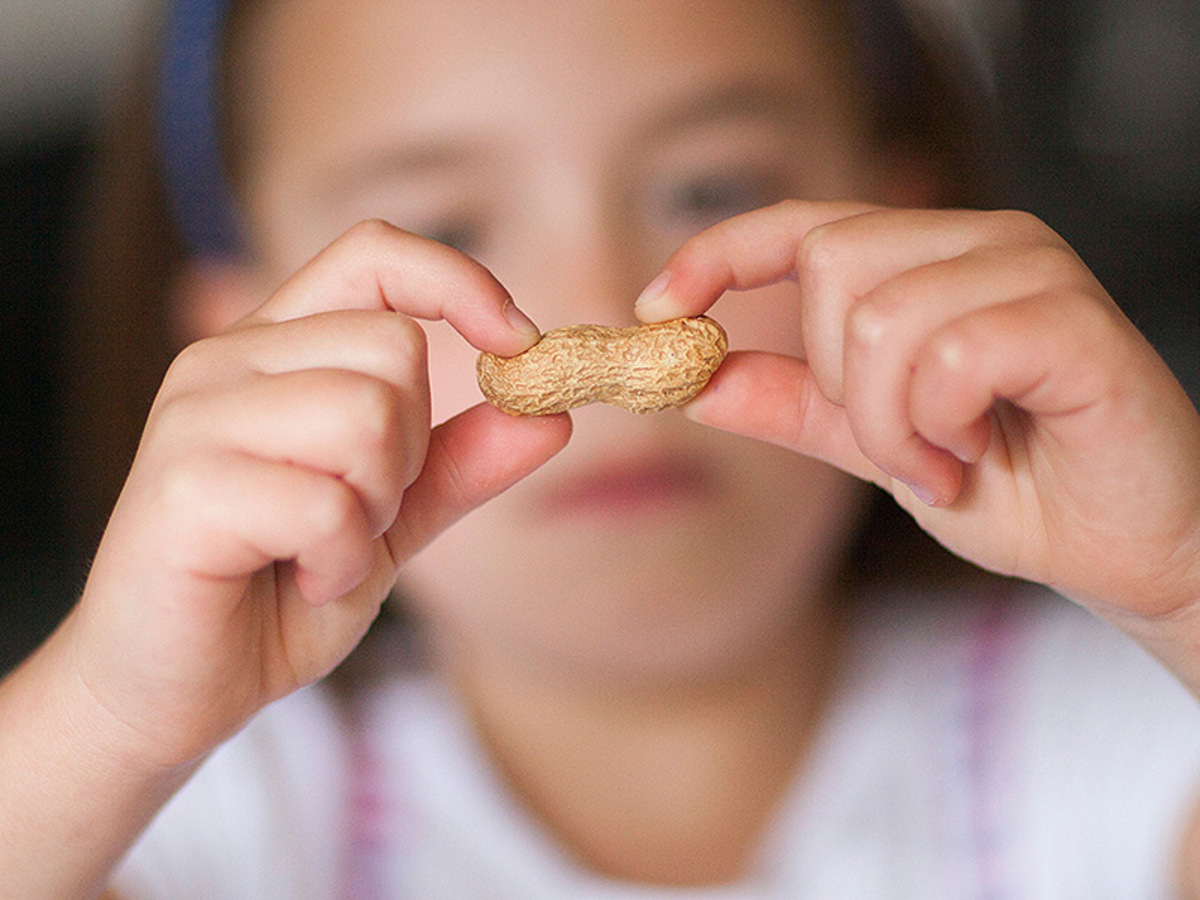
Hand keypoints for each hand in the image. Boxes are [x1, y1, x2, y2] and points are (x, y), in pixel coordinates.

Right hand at [62, 220, 570, 767]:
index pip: (373, 254)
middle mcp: (226, 360)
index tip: (517, 341)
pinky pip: (326, 503)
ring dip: (374, 508)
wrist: (171, 689)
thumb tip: (554, 417)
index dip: (458, 281)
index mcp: (275, 349)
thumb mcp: (391, 520)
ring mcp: (195, 417)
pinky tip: (298, 580)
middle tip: (358, 514)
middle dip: (410, 450)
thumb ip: (459, 463)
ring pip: (367, 416)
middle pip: (394, 348)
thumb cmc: (275, 593)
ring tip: (321, 549)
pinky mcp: (183, 487)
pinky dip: (339, 560)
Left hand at [636, 202, 1199, 626]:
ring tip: (945, 460)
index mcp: (927, 260)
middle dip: (840, 385)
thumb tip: (694, 381)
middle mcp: (979, 242)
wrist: (1122, 547)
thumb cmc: (1012, 485)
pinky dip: (942, 424)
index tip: (654, 306)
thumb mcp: (872, 446)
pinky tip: (980, 451)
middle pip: (832, 265)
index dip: (718, 254)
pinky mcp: (1071, 319)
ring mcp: (1031, 269)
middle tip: (900, 449)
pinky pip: (949, 353)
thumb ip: (791, 406)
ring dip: (891, 421)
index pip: (801, 223)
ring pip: (881, 316)